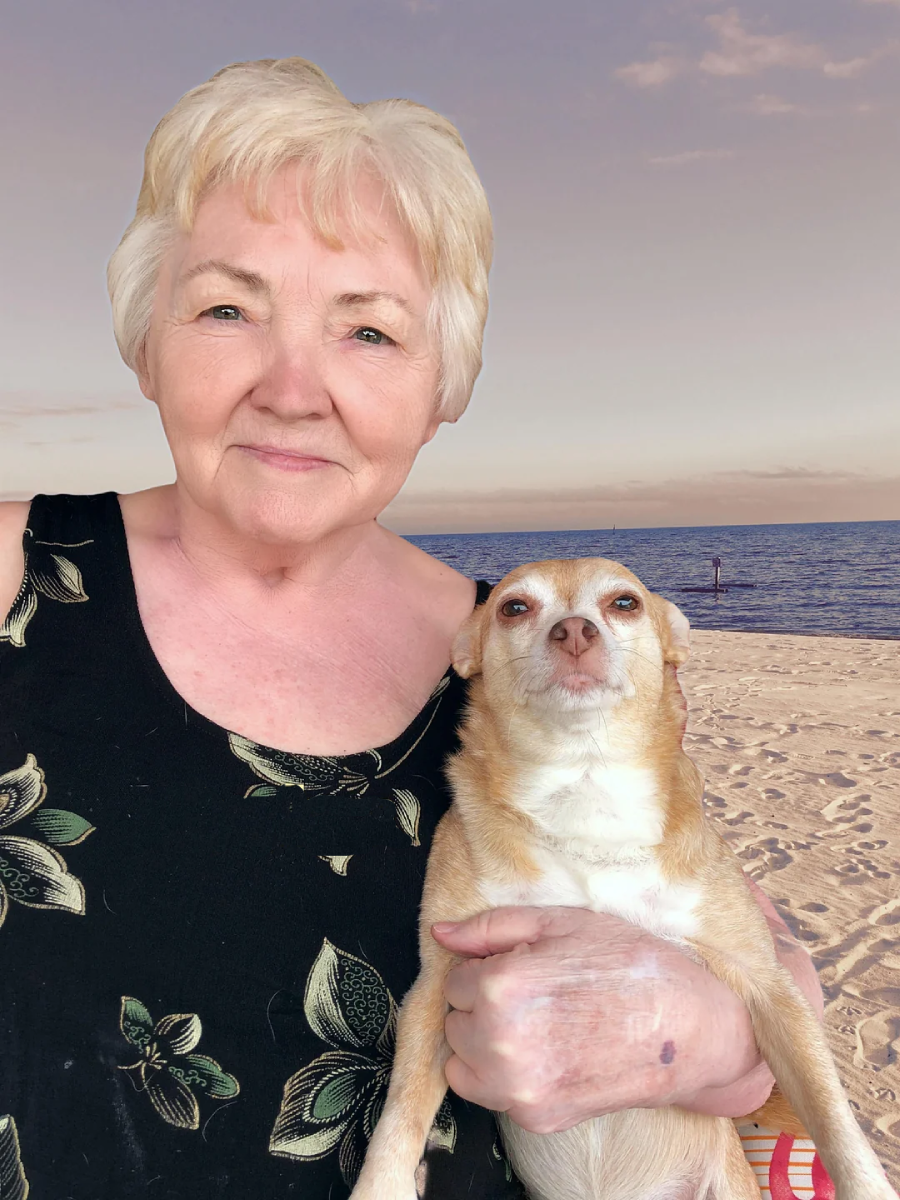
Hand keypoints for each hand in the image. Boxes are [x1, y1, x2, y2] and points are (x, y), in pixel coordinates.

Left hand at [431, 905, 765, 1133]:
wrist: (685, 1028)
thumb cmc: (626, 962)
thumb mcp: (560, 922)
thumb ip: (490, 927)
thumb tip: (440, 934)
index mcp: (502, 985)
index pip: (456, 977)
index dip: (488, 967)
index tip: (524, 968)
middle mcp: (501, 1042)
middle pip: (455, 1019)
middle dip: (481, 1004)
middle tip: (532, 994)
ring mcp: (518, 1087)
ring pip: (461, 1062)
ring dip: (483, 1042)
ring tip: (533, 1023)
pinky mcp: (535, 1118)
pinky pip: (488, 1094)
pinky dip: (502, 1076)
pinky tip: (544, 1053)